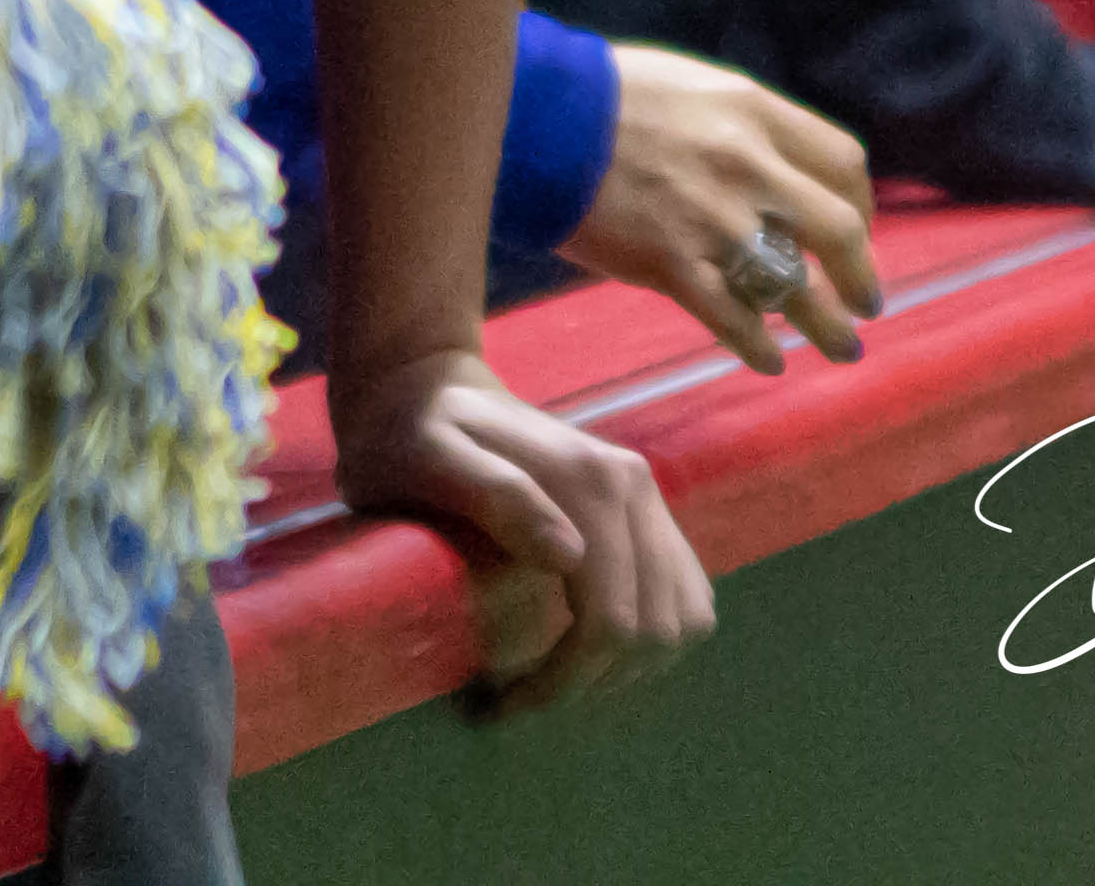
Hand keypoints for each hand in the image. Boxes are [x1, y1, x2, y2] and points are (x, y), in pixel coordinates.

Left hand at [331, 344, 715, 712]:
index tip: (496, 708)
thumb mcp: (430, 462)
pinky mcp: (643, 507)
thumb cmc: (410, 437)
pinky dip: (650, 637)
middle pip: (656, 630)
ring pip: (684, 617)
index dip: (562, 683)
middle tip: (519, 702)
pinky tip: (589, 645)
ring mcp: (645, 495)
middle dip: (591, 684)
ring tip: (556, 677)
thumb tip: (571, 560)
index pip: (612, 621)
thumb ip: (500, 498)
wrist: (425, 386)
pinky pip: (684, 592)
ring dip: (627, 668)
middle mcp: (635, 486)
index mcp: (592, 483)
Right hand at [564, 47, 881, 375]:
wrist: (542, 117)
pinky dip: (757, 346)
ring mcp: (713, 218)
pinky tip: (769, 361)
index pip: (843, 162)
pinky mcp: (670, 263)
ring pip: (795, 285)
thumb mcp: (697, 90)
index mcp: (757, 113)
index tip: (860, 230)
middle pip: (839, 229)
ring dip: (828, 325)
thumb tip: (777, 166)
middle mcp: (749, 165)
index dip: (861, 204)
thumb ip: (744, 127)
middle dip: (863, 274)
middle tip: (870, 304)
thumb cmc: (610, 97)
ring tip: (845, 349)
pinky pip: (731, 318)